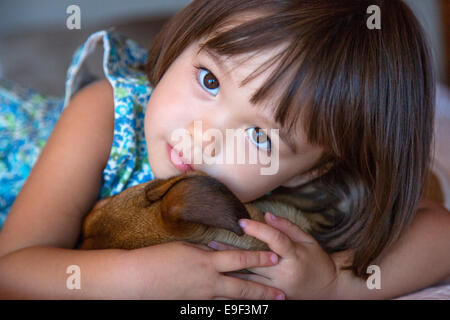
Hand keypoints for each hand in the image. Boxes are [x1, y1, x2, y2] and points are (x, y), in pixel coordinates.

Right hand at [123, 241, 285, 299]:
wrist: (138, 279)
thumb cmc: (159, 258)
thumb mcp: (187, 248)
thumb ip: (206, 251)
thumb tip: (218, 252)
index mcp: (207, 261)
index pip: (240, 258)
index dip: (259, 257)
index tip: (275, 256)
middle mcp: (209, 281)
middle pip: (243, 286)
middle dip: (264, 291)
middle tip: (281, 294)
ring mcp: (202, 297)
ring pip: (232, 301)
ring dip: (250, 304)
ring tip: (266, 306)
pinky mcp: (194, 306)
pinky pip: (216, 307)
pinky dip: (229, 308)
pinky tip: (238, 308)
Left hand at [207, 212, 338, 298]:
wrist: (328, 290)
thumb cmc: (317, 261)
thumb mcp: (307, 240)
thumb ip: (287, 227)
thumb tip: (266, 214)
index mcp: (295, 256)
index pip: (275, 240)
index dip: (258, 230)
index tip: (241, 222)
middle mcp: (285, 273)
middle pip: (255, 261)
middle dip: (233, 252)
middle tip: (213, 242)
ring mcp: (279, 288)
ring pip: (249, 278)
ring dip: (230, 268)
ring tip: (212, 259)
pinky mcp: (274, 298)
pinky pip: (252, 292)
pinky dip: (237, 284)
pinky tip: (223, 278)